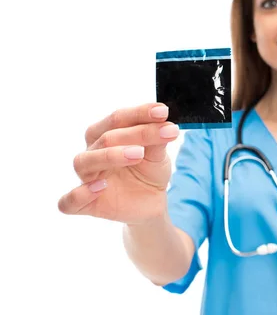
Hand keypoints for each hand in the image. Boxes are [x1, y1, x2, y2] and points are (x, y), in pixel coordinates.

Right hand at [57, 103, 179, 223]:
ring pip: (84, 162)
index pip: (118, 118)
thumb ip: (158, 139)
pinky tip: (100, 187)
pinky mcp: (86, 205)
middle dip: (135, 133)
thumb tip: (166, 125)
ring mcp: (87, 178)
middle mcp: (92, 153)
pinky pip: (69, 201)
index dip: (140, 113)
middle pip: (104, 138)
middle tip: (163, 133)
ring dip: (110, 155)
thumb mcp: (158, 154)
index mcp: (105, 134)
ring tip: (138, 154)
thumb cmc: (149, 171)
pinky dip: (80, 194)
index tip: (163, 111)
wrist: (152, 201)